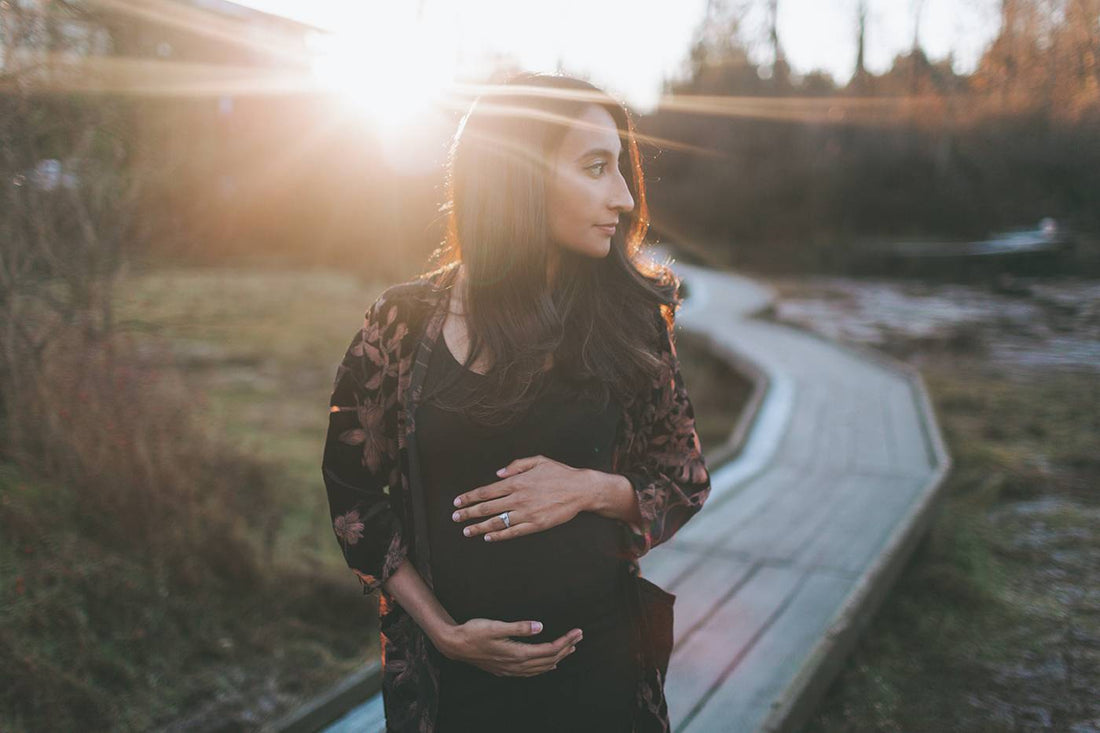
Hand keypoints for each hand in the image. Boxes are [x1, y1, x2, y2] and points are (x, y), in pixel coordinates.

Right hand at [439, 619, 582, 676]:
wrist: (454, 645)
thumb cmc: (473, 632)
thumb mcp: (496, 626)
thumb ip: (519, 627)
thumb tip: (540, 626)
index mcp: (517, 653)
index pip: (548, 650)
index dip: (565, 641)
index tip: (577, 632)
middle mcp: (516, 664)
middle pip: (548, 660)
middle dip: (565, 648)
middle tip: (579, 637)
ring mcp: (510, 669)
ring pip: (540, 668)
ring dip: (557, 658)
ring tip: (569, 649)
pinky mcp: (505, 669)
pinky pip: (530, 672)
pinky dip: (543, 668)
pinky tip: (546, 665)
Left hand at [451, 455, 591, 541]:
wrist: (581, 489)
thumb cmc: (560, 473)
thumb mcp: (538, 460)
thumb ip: (516, 465)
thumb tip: (498, 473)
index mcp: (517, 481)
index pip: (486, 491)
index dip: (470, 497)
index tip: (458, 502)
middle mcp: (518, 498)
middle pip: (487, 508)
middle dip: (468, 513)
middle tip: (456, 518)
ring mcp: (526, 513)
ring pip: (497, 522)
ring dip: (479, 527)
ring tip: (467, 531)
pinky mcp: (536, 524)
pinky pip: (512, 532)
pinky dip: (499, 535)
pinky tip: (489, 537)